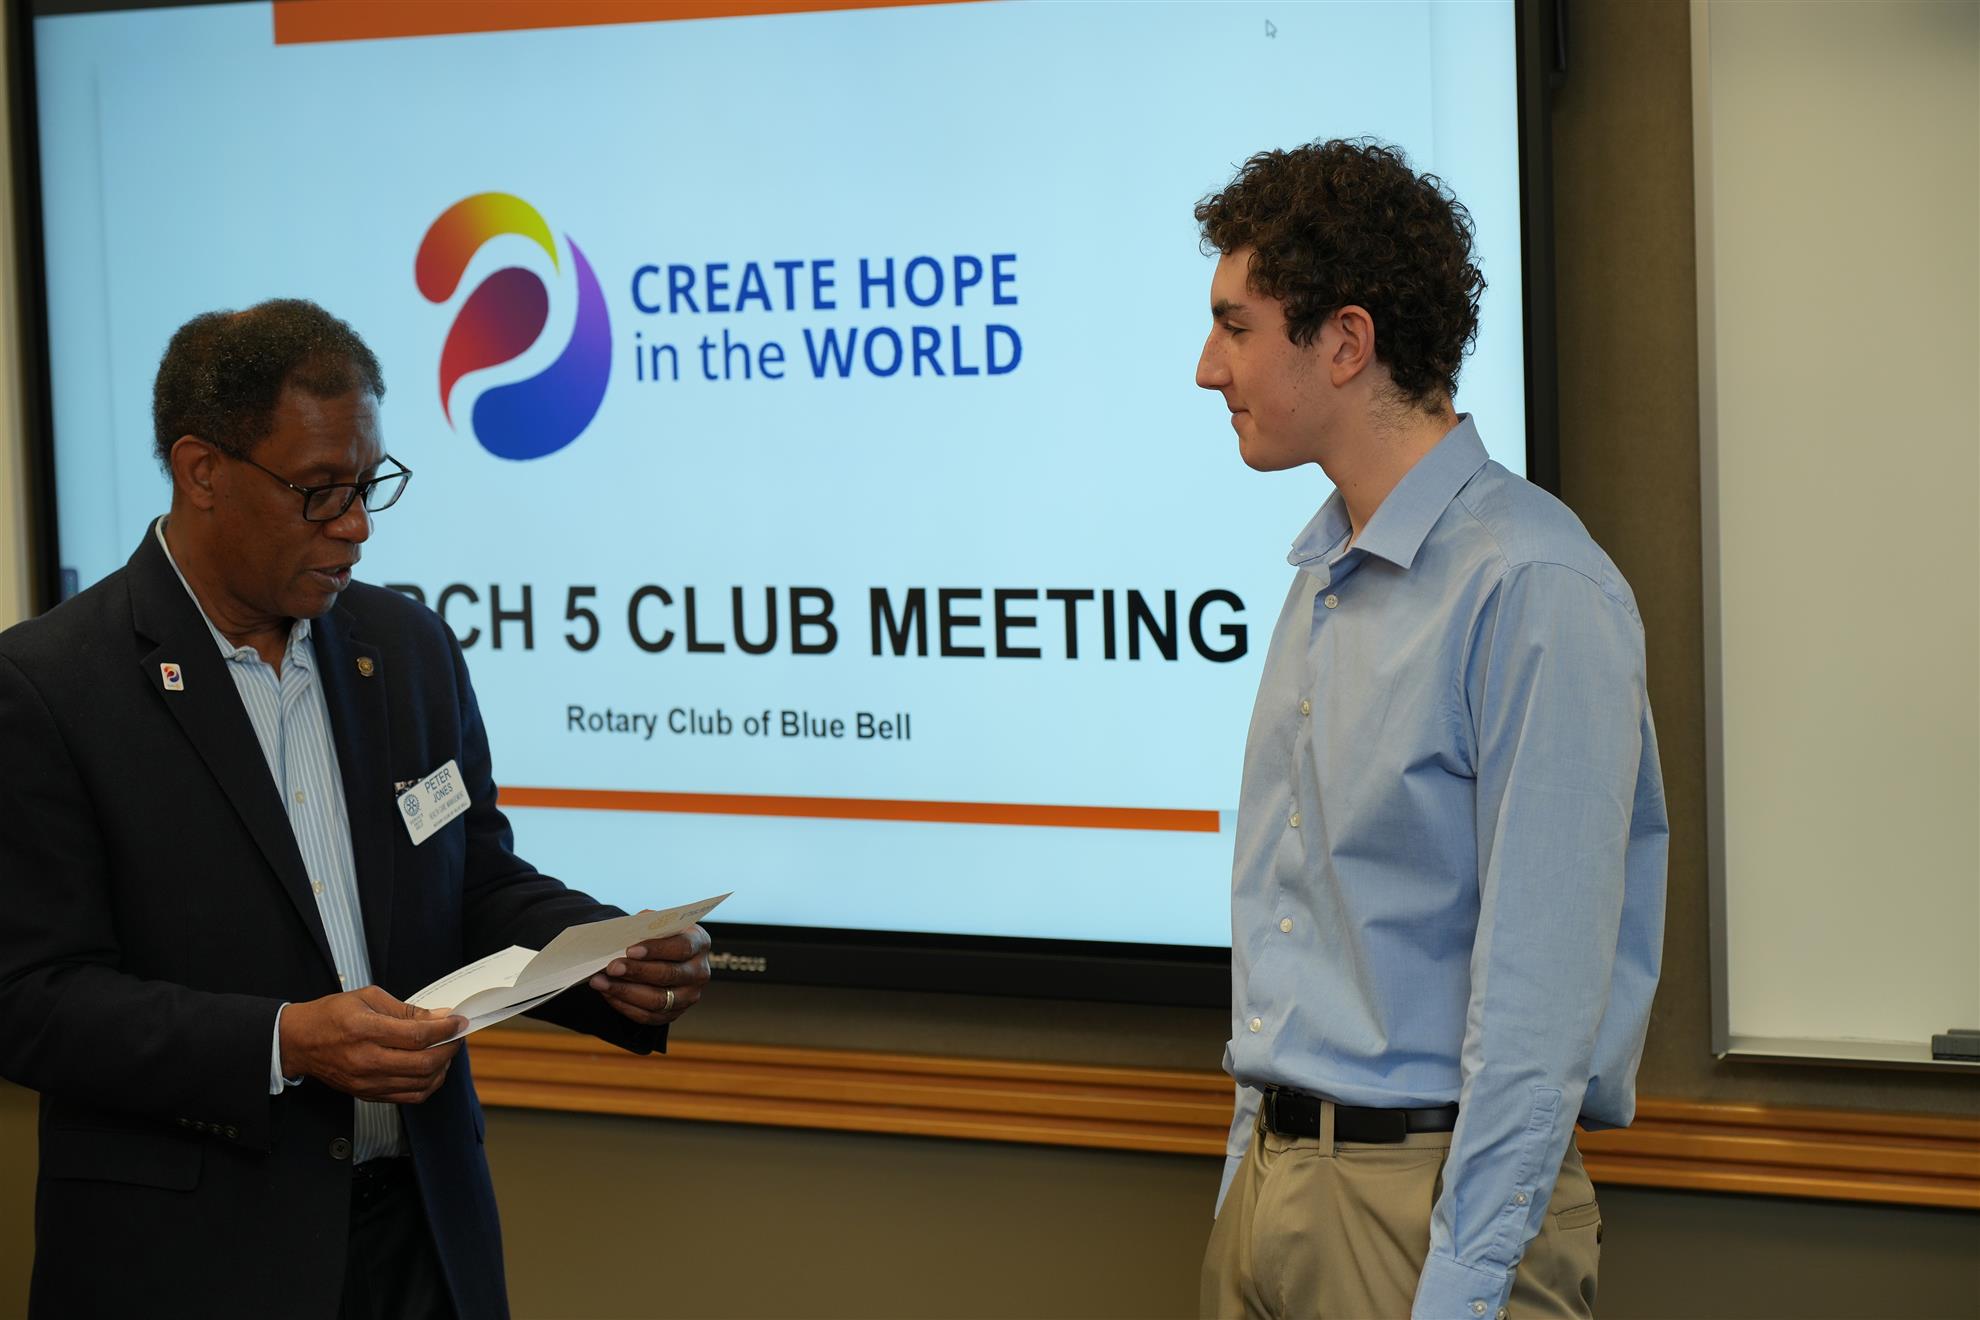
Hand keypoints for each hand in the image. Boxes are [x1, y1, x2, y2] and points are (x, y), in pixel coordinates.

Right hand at [278, 985, 465, 1103]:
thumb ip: (406, 1010)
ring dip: (442, 1067)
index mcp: (366, 1030)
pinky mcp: (367, 1094)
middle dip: (449, 1048)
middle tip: (457, 1036)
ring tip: (445, 1051)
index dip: (446, 1029)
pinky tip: (432, 1069)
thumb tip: (439, 1016)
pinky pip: (408, 1097)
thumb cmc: (332, 1015)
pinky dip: (427, 1084)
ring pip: (420, 1083)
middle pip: (423, 1063)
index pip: (418, 1035)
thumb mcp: (368, 997)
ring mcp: (367, 1082)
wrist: (299, 1042)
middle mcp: (367, 1060)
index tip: (460, 1022)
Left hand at [589, 923, 710, 1024]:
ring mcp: (688, 996)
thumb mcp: (657, 925)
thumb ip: (645, 927)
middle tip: (611, 967)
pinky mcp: (673, 1014)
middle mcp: (699, 972)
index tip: (630, 950)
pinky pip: (647, 1015)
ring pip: (657, 999)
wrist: (662, 957)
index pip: (681, 948)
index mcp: (699, 944)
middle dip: (636, 971)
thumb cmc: (658, 937)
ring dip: (625, 991)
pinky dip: (624, 1005)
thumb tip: (623, 935)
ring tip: (600, 982)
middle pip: (668, 974)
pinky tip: (607, 993)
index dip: (656, 949)